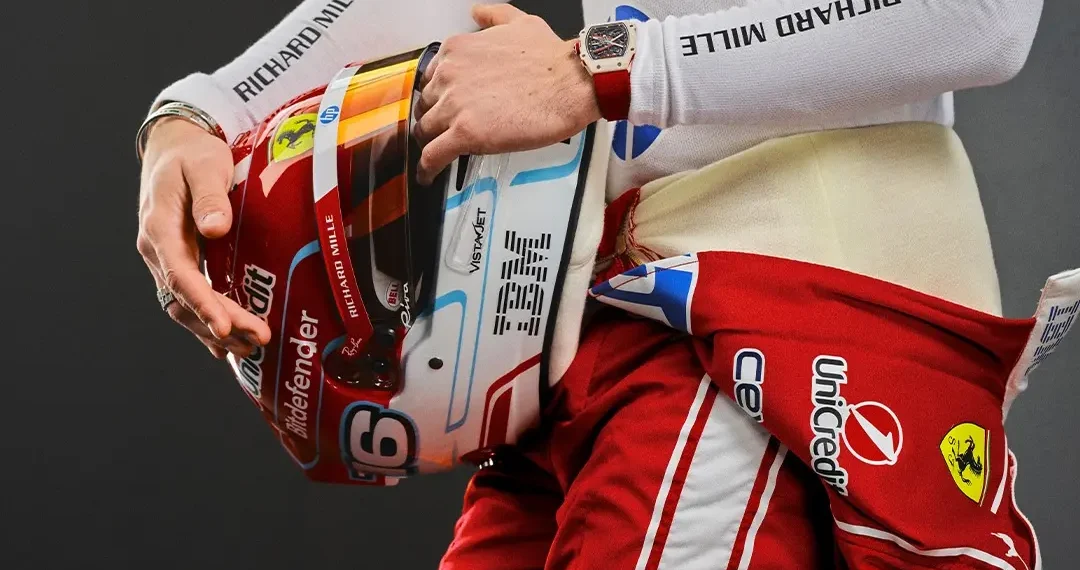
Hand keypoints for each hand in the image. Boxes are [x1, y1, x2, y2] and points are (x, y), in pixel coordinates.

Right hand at [136, 118, 271, 358]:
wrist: (175, 145)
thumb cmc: (193, 153)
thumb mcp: (204, 165)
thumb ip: (209, 196)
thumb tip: (216, 228)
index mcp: (159, 227)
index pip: (180, 274)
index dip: (202, 303)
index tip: (224, 327)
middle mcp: (157, 249)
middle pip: (185, 297)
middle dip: (220, 323)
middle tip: (258, 339)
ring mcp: (165, 258)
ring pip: (184, 304)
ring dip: (214, 329)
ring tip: (250, 347)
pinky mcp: (179, 261)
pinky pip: (188, 298)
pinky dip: (205, 321)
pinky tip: (225, 345)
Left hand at [413, 4, 600, 183]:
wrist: (572, 82)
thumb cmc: (551, 59)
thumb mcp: (518, 22)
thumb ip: (492, 17)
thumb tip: (479, 13)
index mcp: (457, 51)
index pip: (430, 79)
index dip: (438, 96)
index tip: (444, 106)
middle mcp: (449, 75)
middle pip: (425, 106)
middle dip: (435, 120)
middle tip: (447, 131)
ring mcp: (455, 105)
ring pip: (425, 131)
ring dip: (430, 144)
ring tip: (440, 154)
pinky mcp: (465, 134)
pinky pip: (433, 156)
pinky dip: (427, 169)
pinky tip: (429, 175)